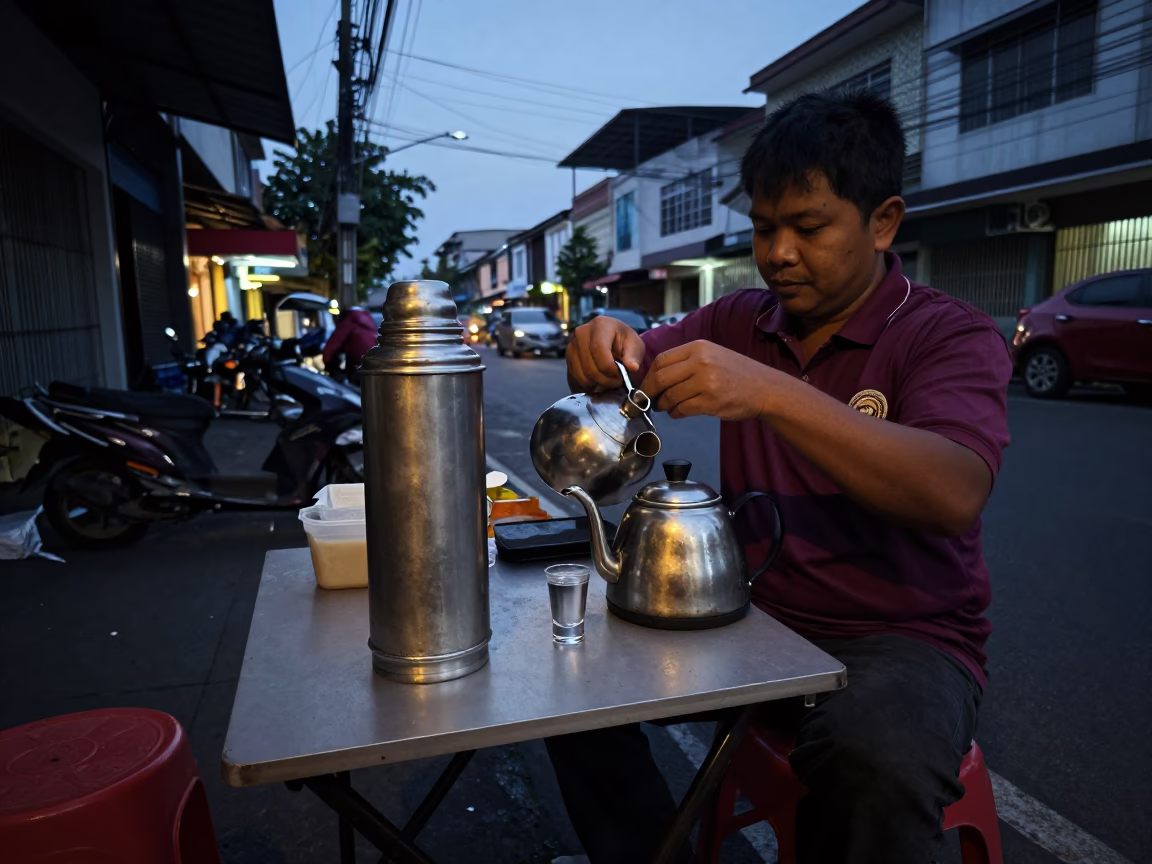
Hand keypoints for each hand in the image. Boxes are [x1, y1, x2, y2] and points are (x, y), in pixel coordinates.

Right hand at [566, 315, 645, 390]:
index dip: (610, 369)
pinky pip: (577, 379)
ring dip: (598, 384)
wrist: (612, 340)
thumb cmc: (624, 342)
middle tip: (617, 381)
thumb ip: (634, 356)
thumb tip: (632, 367)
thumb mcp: (635, 346)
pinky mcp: (568, 358)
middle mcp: (581, 333)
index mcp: (600, 325)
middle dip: (606, 380)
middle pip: (590, 367)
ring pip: (583, 376)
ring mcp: (572, 345)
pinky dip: (590, 384)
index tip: (621, 375)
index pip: (599, 350)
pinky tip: (599, 380)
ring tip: (609, 380)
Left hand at [641, 340, 787, 419]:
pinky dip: (675, 413)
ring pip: (670, 396)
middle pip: (661, 378)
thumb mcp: (713, 355)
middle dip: (649, 392)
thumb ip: (686, 361)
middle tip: (646, 400)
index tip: (645, 386)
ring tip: (665, 406)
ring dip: (663, 404)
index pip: (661, 360)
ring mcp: (706, 382)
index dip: (649, 376)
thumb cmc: (738, 373)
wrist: (765, 388)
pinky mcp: (710, 402)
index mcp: (698, 347)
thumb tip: (657, 376)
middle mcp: (701, 362)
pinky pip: (682, 409)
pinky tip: (679, 412)